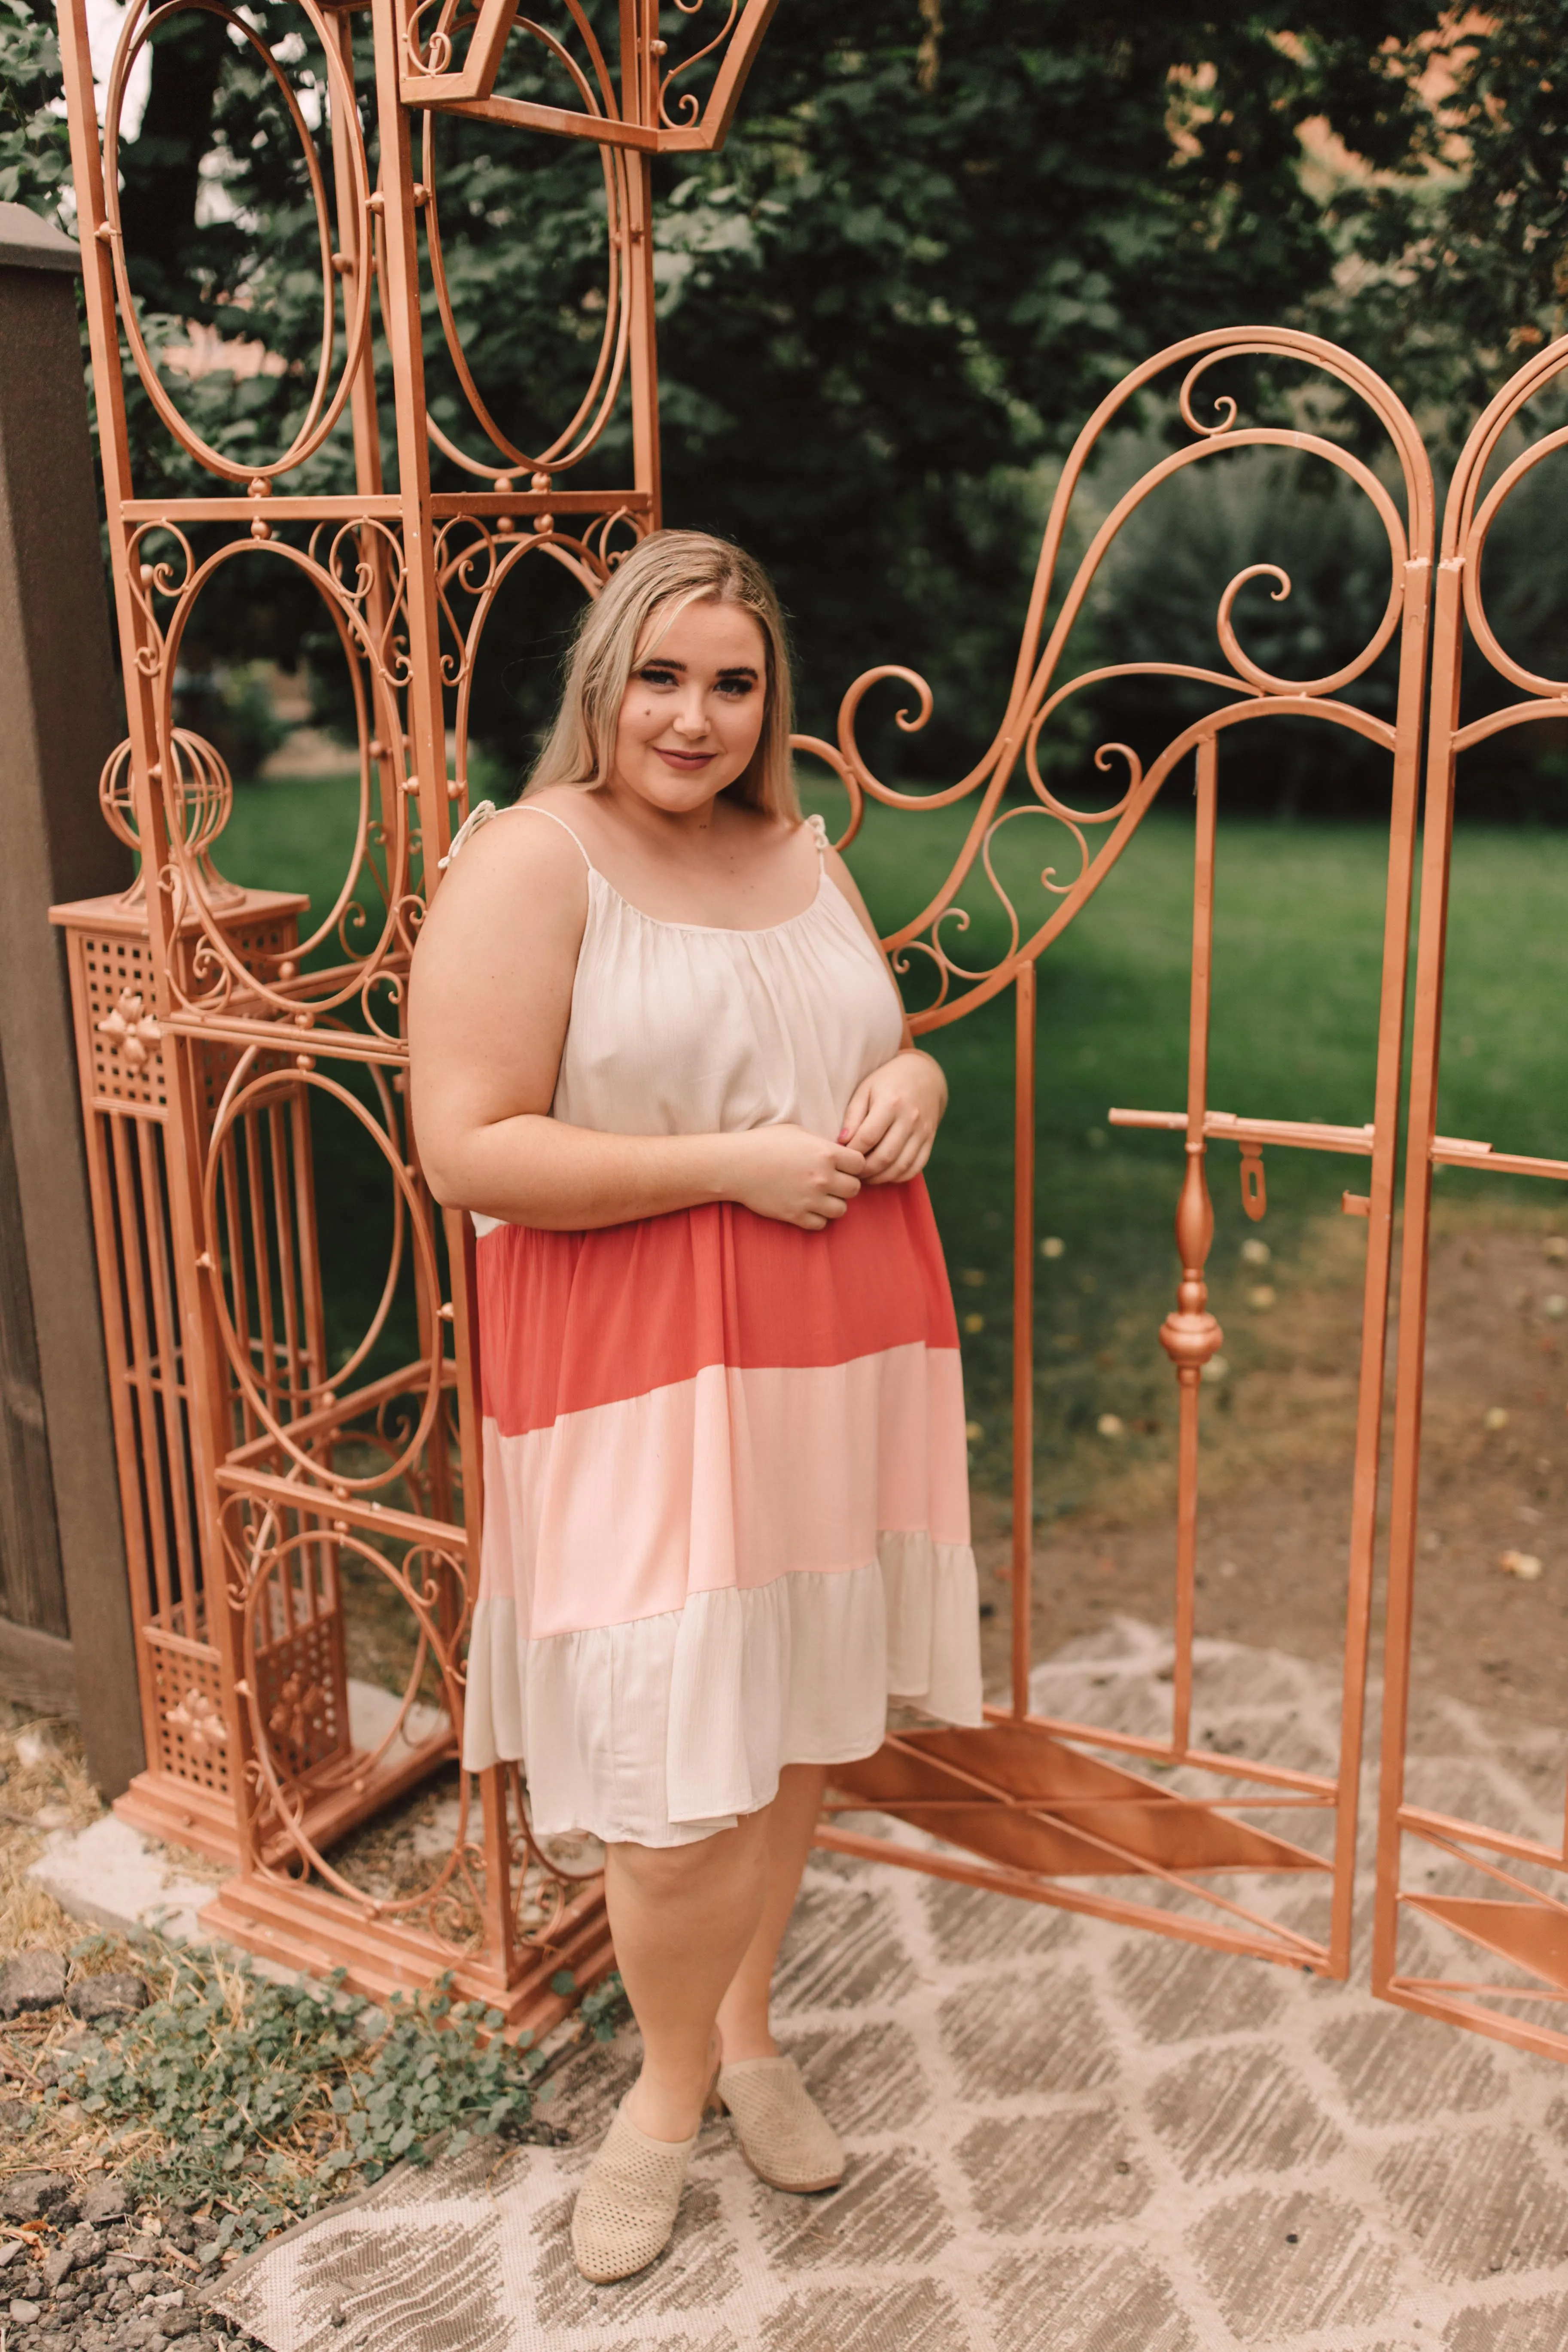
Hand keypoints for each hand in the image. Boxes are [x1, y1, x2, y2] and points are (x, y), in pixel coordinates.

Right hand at [723, 1124, 865, 1229]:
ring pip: (841, 1209)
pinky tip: (808, 1206)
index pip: (860, 1164)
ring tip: (820, 1195)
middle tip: (831, 1181)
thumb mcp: (798, 1132)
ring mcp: (810, 1199)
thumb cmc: (764, 1143)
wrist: (736, 1165)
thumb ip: (823, 1144)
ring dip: (833, 1203)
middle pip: (854, 1189)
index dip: (853, 1164)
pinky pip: (821, 1224)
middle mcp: (822, 1178)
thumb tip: (839, 1154)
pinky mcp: (796, 1215)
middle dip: (845, 1184)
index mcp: (825, 1153)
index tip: (843, 1164)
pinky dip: (817, 1217)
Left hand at [838, 1050, 946, 1184]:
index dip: (852, 1152)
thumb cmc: (887, 1081)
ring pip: (900, 1167)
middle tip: (852, 1171)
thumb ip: (853, 1116)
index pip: (868, 1138)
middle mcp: (910, 1119)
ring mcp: (923, 1132)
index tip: (842, 1156)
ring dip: (880, 1177)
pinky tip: (884, 1174)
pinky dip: (898, 1176)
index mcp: (891, 1103)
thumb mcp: (865, 1090)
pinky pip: (915, 1167)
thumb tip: (842, 1142)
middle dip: (864, 1170)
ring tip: (865, 1175)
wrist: (924, 1076)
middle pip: (885, 1157)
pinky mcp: (930, 1140)